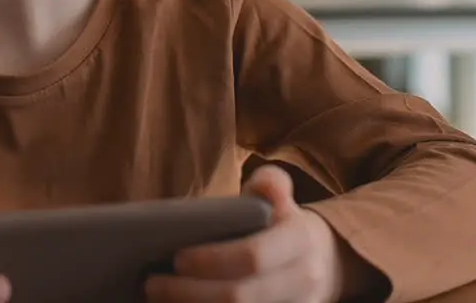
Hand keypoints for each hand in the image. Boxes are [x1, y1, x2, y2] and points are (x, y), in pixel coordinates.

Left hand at [146, 165, 358, 302]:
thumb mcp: (280, 198)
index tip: (177, 258)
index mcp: (300, 240)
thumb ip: (270, 185)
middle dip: (190, 293)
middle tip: (153, 285)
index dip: (211, 261)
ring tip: (160, 300)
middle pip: (238, 298)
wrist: (322, 262)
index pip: (253, 257)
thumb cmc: (282, 224)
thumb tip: (266, 183)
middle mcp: (304, 280)